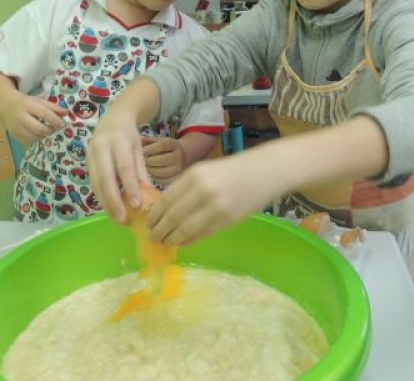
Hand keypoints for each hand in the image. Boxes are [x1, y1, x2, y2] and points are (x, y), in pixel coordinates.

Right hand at [2, 94, 67, 144]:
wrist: (6, 105)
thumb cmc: (26, 103)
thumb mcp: (39, 101)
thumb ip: (53, 107)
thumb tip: (66, 113)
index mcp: (28, 105)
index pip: (44, 114)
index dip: (55, 120)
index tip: (63, 123)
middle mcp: (20, 117)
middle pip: (39, 129)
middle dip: (50, 130)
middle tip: (54, 128)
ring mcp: (16, 128)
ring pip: (34, 138)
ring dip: (44, 135)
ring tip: (46, 129)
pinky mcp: (14, 136)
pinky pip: (29, 142)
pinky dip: (36, 138)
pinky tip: (37, 132)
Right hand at [88, 112, 150, 223]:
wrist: (111, 119)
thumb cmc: (128, 136)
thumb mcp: (138, 149)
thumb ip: (141, 171)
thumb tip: (149, 197)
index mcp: (118, 139)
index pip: (124, 166)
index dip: (129, 186)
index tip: (136, 206)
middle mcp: (101, 146)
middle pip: (105, 178)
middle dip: (114, 201)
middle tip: (123, 220)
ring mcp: (90, 154)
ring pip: (96, 183)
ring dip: (106, 204)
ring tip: (117, 219)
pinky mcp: (86, 162)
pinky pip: (93, 183)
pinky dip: (101, 198)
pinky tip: (110, 209)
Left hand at [141, 136, 184, 182]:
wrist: (182, 155)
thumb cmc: (164, 147)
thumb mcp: (158, 140)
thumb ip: (147, 141)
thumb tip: (135, 143)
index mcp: (173, 144)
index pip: (162, 146)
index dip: (150, 149)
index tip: (140, 151)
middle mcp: (178, 156)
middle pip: (163, 160)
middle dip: (148, 161)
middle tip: (138, 162)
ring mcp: (178, 168)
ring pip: (162, 172)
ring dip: (149, 170)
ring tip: (141, 168)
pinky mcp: (175, 178)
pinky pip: (163, 179)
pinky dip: (153, 177)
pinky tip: (147, 173)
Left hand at [145, 154, 278, 245]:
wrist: (266, 171)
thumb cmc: (234, 169)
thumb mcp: (206, 170)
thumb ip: (186, 187)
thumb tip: (164, 209)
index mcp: (194, 175)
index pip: (166, 199)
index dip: (154, 215)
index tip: (147, 223)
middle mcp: (202, 191)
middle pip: (173, 216)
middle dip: (160, 230)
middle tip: (153, 238)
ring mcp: (216, 207)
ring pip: (186, 229)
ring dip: (172, 239)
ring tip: (165, 243)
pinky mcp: (228, 220)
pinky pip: (202, 234)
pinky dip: (189, 240)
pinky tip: (182, 242)